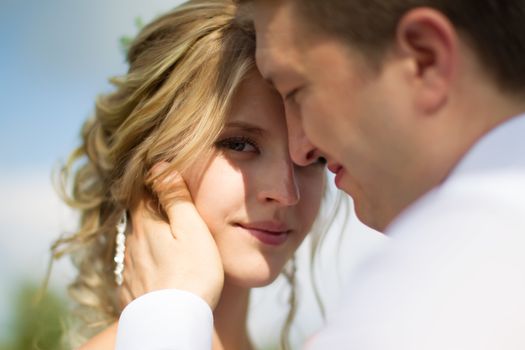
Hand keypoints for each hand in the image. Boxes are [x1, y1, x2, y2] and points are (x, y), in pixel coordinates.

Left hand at [119, 164, 223, 308]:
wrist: (173, 322)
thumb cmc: (192, 273)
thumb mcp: (191, 228)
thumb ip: (175, 197)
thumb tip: (160, 167)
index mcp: (146, 222)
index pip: (140, 189)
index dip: (151, 179)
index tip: (164, 176)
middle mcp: (131, 241)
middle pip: (137, 214)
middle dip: (151, 207)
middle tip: (171, 207)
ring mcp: (128, 265)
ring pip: (135, 240)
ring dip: (149, 234)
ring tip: (169, 239)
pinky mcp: (130, 286)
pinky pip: (136, 264)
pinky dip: (147, 259)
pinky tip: (161, 266)